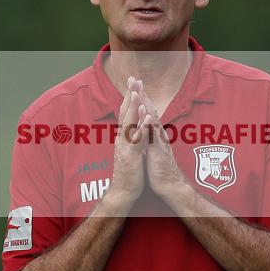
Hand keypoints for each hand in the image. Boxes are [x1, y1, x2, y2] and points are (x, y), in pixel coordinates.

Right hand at [107, 76, 150, 207]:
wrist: (124, 191)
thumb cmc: (130, 170)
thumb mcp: (132, 149)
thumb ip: (133, 135)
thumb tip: (135, 124)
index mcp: (124, 136)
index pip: (126, 112)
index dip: (130, 96)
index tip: (134, 82)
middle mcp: (123, 138)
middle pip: (125, 113)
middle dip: (130, 95)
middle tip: (133, 79)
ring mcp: (126, 147)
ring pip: (129, 124)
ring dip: (132, 108)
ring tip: (136, 93)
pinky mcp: (131, 157)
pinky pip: (137, 141)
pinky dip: (141, 129)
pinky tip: (147, 119)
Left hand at [135, 81, 189, 203]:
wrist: (171, 187)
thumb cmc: (161, 170)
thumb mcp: (153, 151)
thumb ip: (151, 139)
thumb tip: (147, 130)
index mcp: (155, 135)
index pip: (148, 113)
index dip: (141, 99)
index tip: (135, 85)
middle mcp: (158, 135)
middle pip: (150, 111)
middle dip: (143, 95)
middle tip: (137, 79)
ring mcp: (159, 142)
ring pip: (153, 119)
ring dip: (146, 104)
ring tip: (140, 90)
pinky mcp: (159, 152)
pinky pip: (154, 136)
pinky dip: (149, 124)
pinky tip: (146, 115)